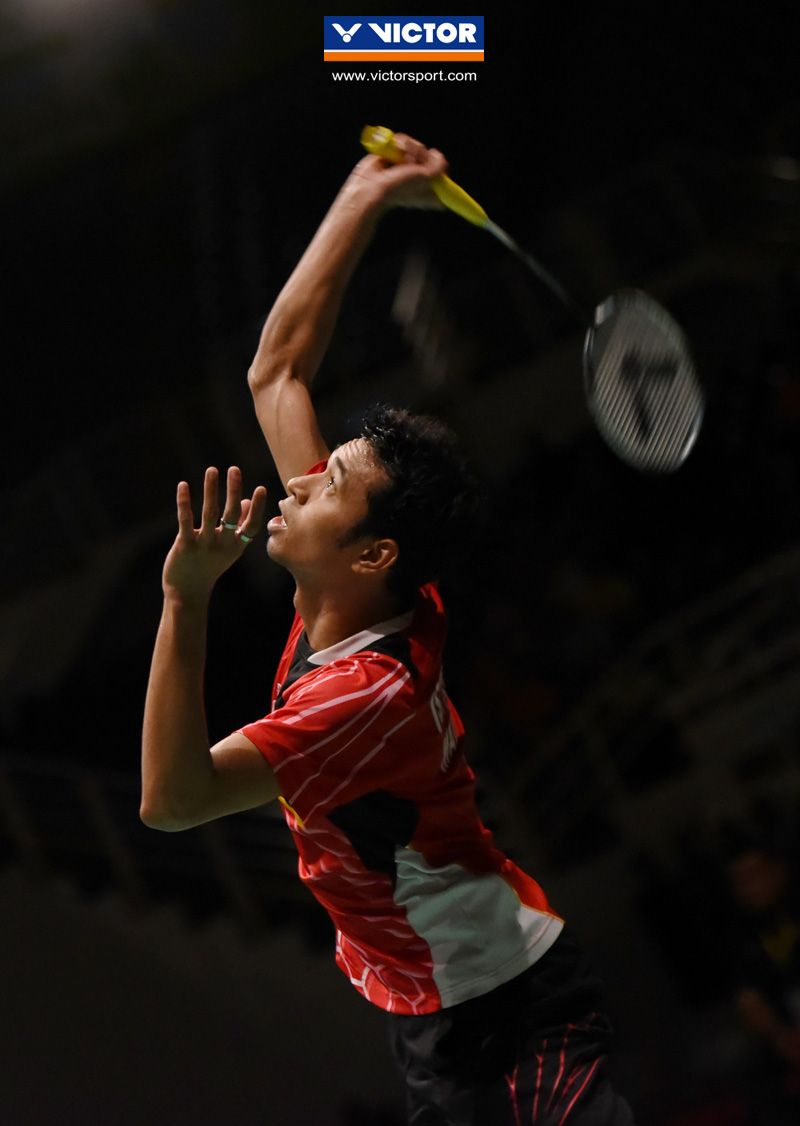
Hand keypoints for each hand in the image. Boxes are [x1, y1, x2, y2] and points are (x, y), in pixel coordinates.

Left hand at [162, 467, 267, 603]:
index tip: (260, 488)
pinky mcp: (185, 545)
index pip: (251, 524)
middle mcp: (222, 544)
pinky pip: (185, 520)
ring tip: (212, 470)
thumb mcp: (228, 548)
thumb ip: (238, 525)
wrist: (187, 591)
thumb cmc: (208, 567)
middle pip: (231, 514)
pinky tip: (183, 485)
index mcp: (236, 545)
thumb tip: (246, 500)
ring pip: (210, 513)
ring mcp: (204, 544)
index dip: (257, 507)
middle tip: (234, 469)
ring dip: (210, 490)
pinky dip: (184, 502)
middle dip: (233, 490)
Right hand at [346, 133, 447, 211]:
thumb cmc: (398, 187)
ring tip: (400, 159)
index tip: (431, 169)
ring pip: (417, 146)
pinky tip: (393, 153)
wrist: (372, 185)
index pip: (443, 175)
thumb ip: (439, 166)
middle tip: (412, 164)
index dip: (439, 168)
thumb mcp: (427, 178)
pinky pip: (404, 142)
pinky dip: (399, 144)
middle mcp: (418, 179)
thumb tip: (437, 154)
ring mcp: (406, 167)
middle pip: (431, 156)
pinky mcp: (395, 156)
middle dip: (422, 155)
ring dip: (410, 148)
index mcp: (428, 191)